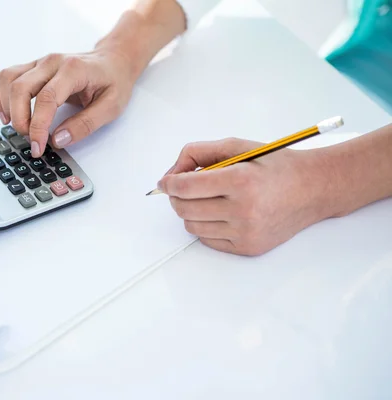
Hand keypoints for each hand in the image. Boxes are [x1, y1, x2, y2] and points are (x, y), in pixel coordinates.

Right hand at [0, 48, 135, 156]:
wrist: (113, 60)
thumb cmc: (114, 82)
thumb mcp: (111, 107)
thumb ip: (86, 124)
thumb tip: (58, 140)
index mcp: (73, 70)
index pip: (46, 98)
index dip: (38, 126)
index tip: (37, 147)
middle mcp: (51, 62)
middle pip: (20, 88)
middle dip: (20, 120)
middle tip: (31, 142)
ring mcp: (39, 62)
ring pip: (7, 80)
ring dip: (7, 108)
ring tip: (20, 128)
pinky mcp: (31, 67)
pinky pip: (5, 77)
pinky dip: (0, 97)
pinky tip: (7, 115)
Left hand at [158, 138, 334, 255]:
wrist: (312, 189)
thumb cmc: (274, 166)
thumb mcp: (238, 146)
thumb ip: (199, 153)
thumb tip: (170, 176)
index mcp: (241, 180)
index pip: (186, 187)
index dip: (169, 184)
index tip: (165, 182)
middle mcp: (244, 210)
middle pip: (184, 208)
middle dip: (177, 197)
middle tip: (184, 189)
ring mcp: (246, 232)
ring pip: (192, 226)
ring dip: (191, 211)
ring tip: (208, 199)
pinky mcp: (248, 248)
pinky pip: (207, 240)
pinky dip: (206, 226)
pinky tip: (221, 213)